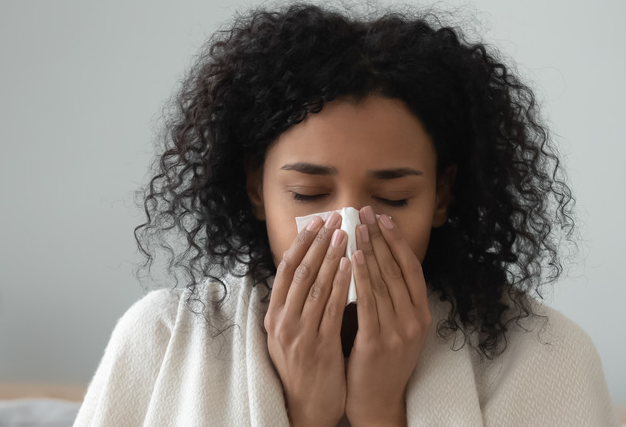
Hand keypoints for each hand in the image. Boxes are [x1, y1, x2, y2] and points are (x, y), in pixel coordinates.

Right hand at [264, 212, 351, 426]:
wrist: (306, 407)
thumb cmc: (303, 367)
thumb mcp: (289, 334)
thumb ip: (296, 305)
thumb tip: (309, 268)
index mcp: (274, 315)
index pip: (286, 269)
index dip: (301, 242)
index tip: (316, 221)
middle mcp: (282, 321)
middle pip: (300, 271)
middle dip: (318, 242)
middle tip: (335, 218)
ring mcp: (299, 334)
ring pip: (316, 285)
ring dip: (332, 256)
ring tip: (346, 234)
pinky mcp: (319, 346)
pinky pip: (332, 308)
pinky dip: (342, 284)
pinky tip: (352, 266)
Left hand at [345, 206, 431, 425]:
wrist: (377, 402)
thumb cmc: (381, 362)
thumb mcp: (396, 328)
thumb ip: (390, 299)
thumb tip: (373, 260)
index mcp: (422, 314)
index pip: (411, 268)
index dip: (397, 241)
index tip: (383, 218)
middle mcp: (415, 320)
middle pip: (396, 269)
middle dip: (379, 238)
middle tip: (365, 213)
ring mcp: (399, 332)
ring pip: (383, 281)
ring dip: (369, 250)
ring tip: (356, 227)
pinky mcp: (378, 342)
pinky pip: (369, 302)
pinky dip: (361, 277)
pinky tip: (352, 258)